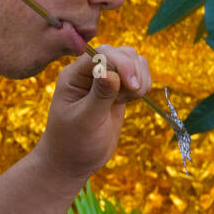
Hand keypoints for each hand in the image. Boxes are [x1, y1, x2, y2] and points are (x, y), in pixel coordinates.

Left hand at [34, 43, 151, 184]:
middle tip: (130, 97)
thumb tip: (111, 72)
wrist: (72, 161)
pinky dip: (141, 85)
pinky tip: (129, 101)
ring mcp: (104, 80)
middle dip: (133, 71)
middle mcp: (89, 72)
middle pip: (121, 53)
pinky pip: (137, 75)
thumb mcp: (85, 121)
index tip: (132, 86)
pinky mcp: (117, 90)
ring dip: (139, 77)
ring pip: (132, 61)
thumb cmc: (72, 143)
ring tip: (127, 101)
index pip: (102, 54)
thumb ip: (100, 96)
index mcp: (74, 75)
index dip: (122, 64)